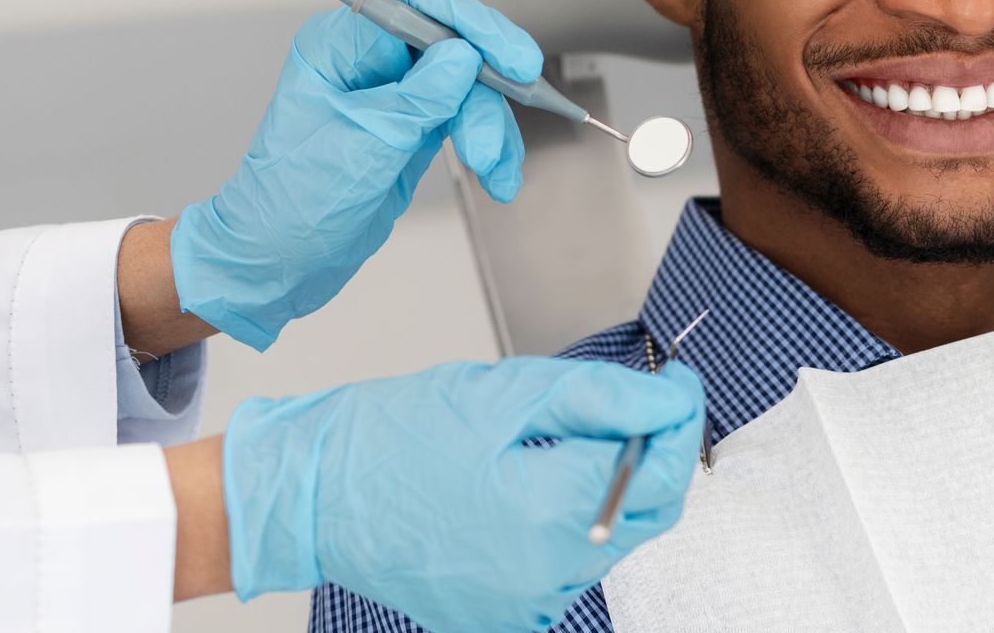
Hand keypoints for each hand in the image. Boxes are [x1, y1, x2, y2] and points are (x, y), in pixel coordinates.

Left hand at [171, 0, 541, 349]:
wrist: (276, 263)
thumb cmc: (291, 204)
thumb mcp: (363, 146)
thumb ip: (418, 98)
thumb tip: (465, 55)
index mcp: (340, 47)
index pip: (418, 7)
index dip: (472, 26)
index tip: (511, 60)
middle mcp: (369, 62)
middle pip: (454, 47)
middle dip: (486, 91)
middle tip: (508, 124)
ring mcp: (395, 94)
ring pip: (469, 88)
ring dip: (491, 129)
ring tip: (494, 171)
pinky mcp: (414, 128)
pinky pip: (467, 120)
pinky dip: (489, 147)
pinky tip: (498, 176)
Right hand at [223, 358, 705, 632]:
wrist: (311, 494)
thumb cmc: (394, 435)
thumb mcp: (508, 393)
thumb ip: (603, 399)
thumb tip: (672, 400)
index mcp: (551, 513)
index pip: (663, 469)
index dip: (681, 418)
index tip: (678, 383)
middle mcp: (546, 574)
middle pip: (650, 514)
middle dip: (656, 456)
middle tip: (636, 406)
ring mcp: (525, 606)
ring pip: (612, 542)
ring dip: (612, 492)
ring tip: (565, 444)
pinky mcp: (504, 617)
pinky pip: (568, 571)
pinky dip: (571, 529)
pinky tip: (533, 490)